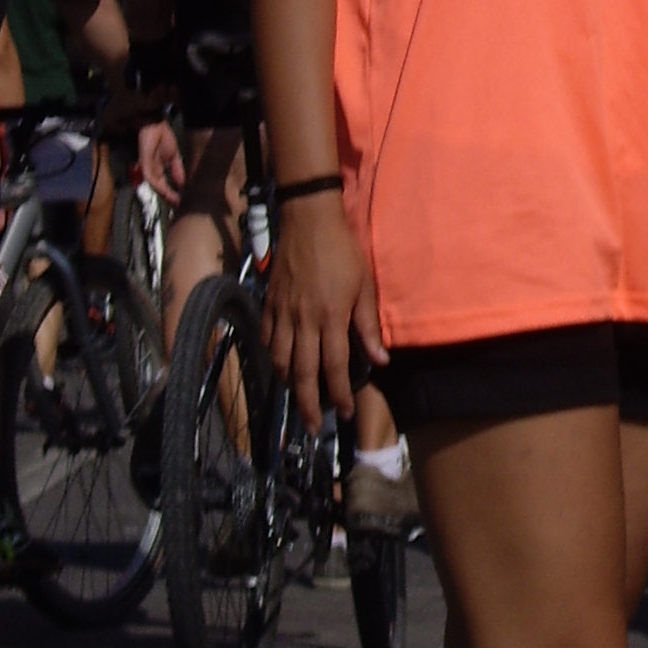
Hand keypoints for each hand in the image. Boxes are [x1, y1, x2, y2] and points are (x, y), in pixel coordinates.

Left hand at [136, 119, 186, 200]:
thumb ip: (177, 169)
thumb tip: (182, 182)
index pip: (163, 184)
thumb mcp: (174, 155)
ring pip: (154, 184)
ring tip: (173, 198)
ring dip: (163, 192)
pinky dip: (157, 183)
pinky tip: (165, 188)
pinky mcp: (144, 162)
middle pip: (158, 186)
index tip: (179, 200)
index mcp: (157, 168)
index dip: (171, 193)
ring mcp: (147, 166)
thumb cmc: (162, 136)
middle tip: (177, 203)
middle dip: (168, 196)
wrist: (155, 124)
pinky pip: (150, 176)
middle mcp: (151, 169)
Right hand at [264, 188, 384, 430]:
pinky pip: (266, 337)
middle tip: (313, 427)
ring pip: (279, 360)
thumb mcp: (364, 288)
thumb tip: (380, 361)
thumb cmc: (342, 252)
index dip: (339, 395)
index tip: (345, 413)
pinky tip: (279, 364)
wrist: (308, 220)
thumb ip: (368, 327)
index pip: (334, 368)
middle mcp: (303, 322)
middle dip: (308, 405)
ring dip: (288, 384)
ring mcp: (282, 313)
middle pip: (302, 373)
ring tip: (298, 399)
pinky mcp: (269, 303)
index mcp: (330, 319)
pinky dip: (271, 355)